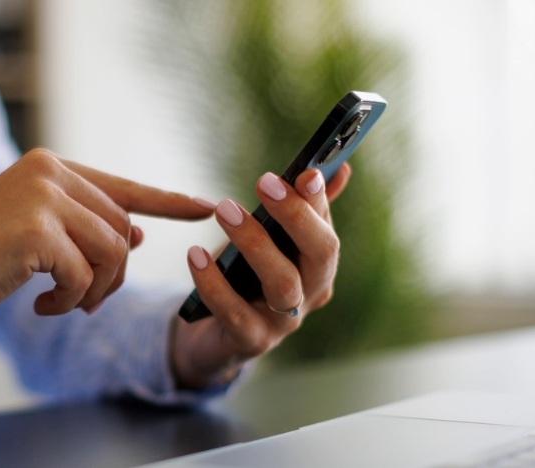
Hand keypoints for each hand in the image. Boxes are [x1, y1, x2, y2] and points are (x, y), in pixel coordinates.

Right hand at [0, 149, 214, 333]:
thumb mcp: (33, 236)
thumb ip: (82, 227)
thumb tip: (134, 232)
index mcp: (49, 166)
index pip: (123, 186)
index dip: (168, 201)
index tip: (208, 206)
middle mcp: (49, 171)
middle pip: (119, 231)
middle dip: (110, 276)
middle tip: (80, 301)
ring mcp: (42, 198)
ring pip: (111, 254)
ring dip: (92, 292)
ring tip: (60, 303)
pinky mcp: (36, 231)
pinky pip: (85, 277)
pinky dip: (69, 302)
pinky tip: (40, 307)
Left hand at [171, 164, 351, 388]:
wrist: (213, 336)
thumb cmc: (245, 280)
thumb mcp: (270, 241)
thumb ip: (299, 208)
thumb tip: (339, 169)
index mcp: (319, 265)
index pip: (327, 225)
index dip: (318, 199)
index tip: (306, 172)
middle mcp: (312, 293)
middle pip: (322, 254)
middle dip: (296, 215)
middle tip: (264, 181)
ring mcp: (284, 322)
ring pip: (283, 282)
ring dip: (255, 242)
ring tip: (224, 210)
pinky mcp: (252, 342)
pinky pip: (234, 312)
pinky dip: (213, 281)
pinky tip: (195, 254)